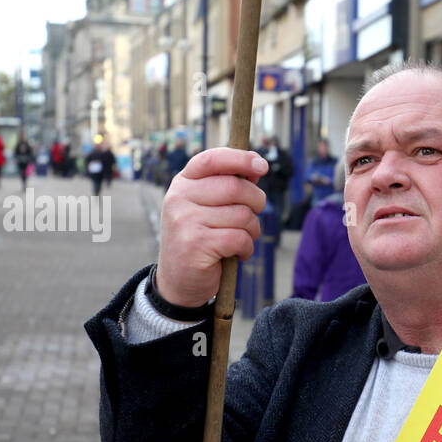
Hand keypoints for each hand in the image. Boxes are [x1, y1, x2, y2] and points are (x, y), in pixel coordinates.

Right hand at [156, 147, 267, 306]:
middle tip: (254, 216)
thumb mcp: (208, 208)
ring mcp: (185, 220)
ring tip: (242, 239)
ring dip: (252, 230)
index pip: (212, 159)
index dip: (241, 159)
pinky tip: (238, 254)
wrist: (179, 282)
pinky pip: (240, 238)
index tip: (262, 166)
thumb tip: (256, 167)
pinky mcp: (197, 244)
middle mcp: (179, 197)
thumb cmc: (201, 240)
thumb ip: (228, 187)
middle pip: (236, 187)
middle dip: (256, 202)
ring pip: (242, 215)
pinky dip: (247, 248)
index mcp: (183, 183)